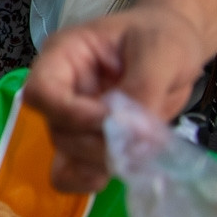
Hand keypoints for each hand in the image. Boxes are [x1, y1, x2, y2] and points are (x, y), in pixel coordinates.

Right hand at [23, 5, 210, 192]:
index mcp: (64, 56)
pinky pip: (71, 172)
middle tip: (142, 141)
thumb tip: (131, 134)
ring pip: (66, 152)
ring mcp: (73, 118)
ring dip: (103, 160)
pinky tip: (121, 173)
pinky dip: (90, 180)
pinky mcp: (89, 142)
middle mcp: (60, 89)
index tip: (111, 121)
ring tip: (144, 152)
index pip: (41, 91)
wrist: (175, 46)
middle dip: (97, 141)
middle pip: (56, 127)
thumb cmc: (162, 36)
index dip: (71, 113)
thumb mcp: (161, 51)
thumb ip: (144, 89)